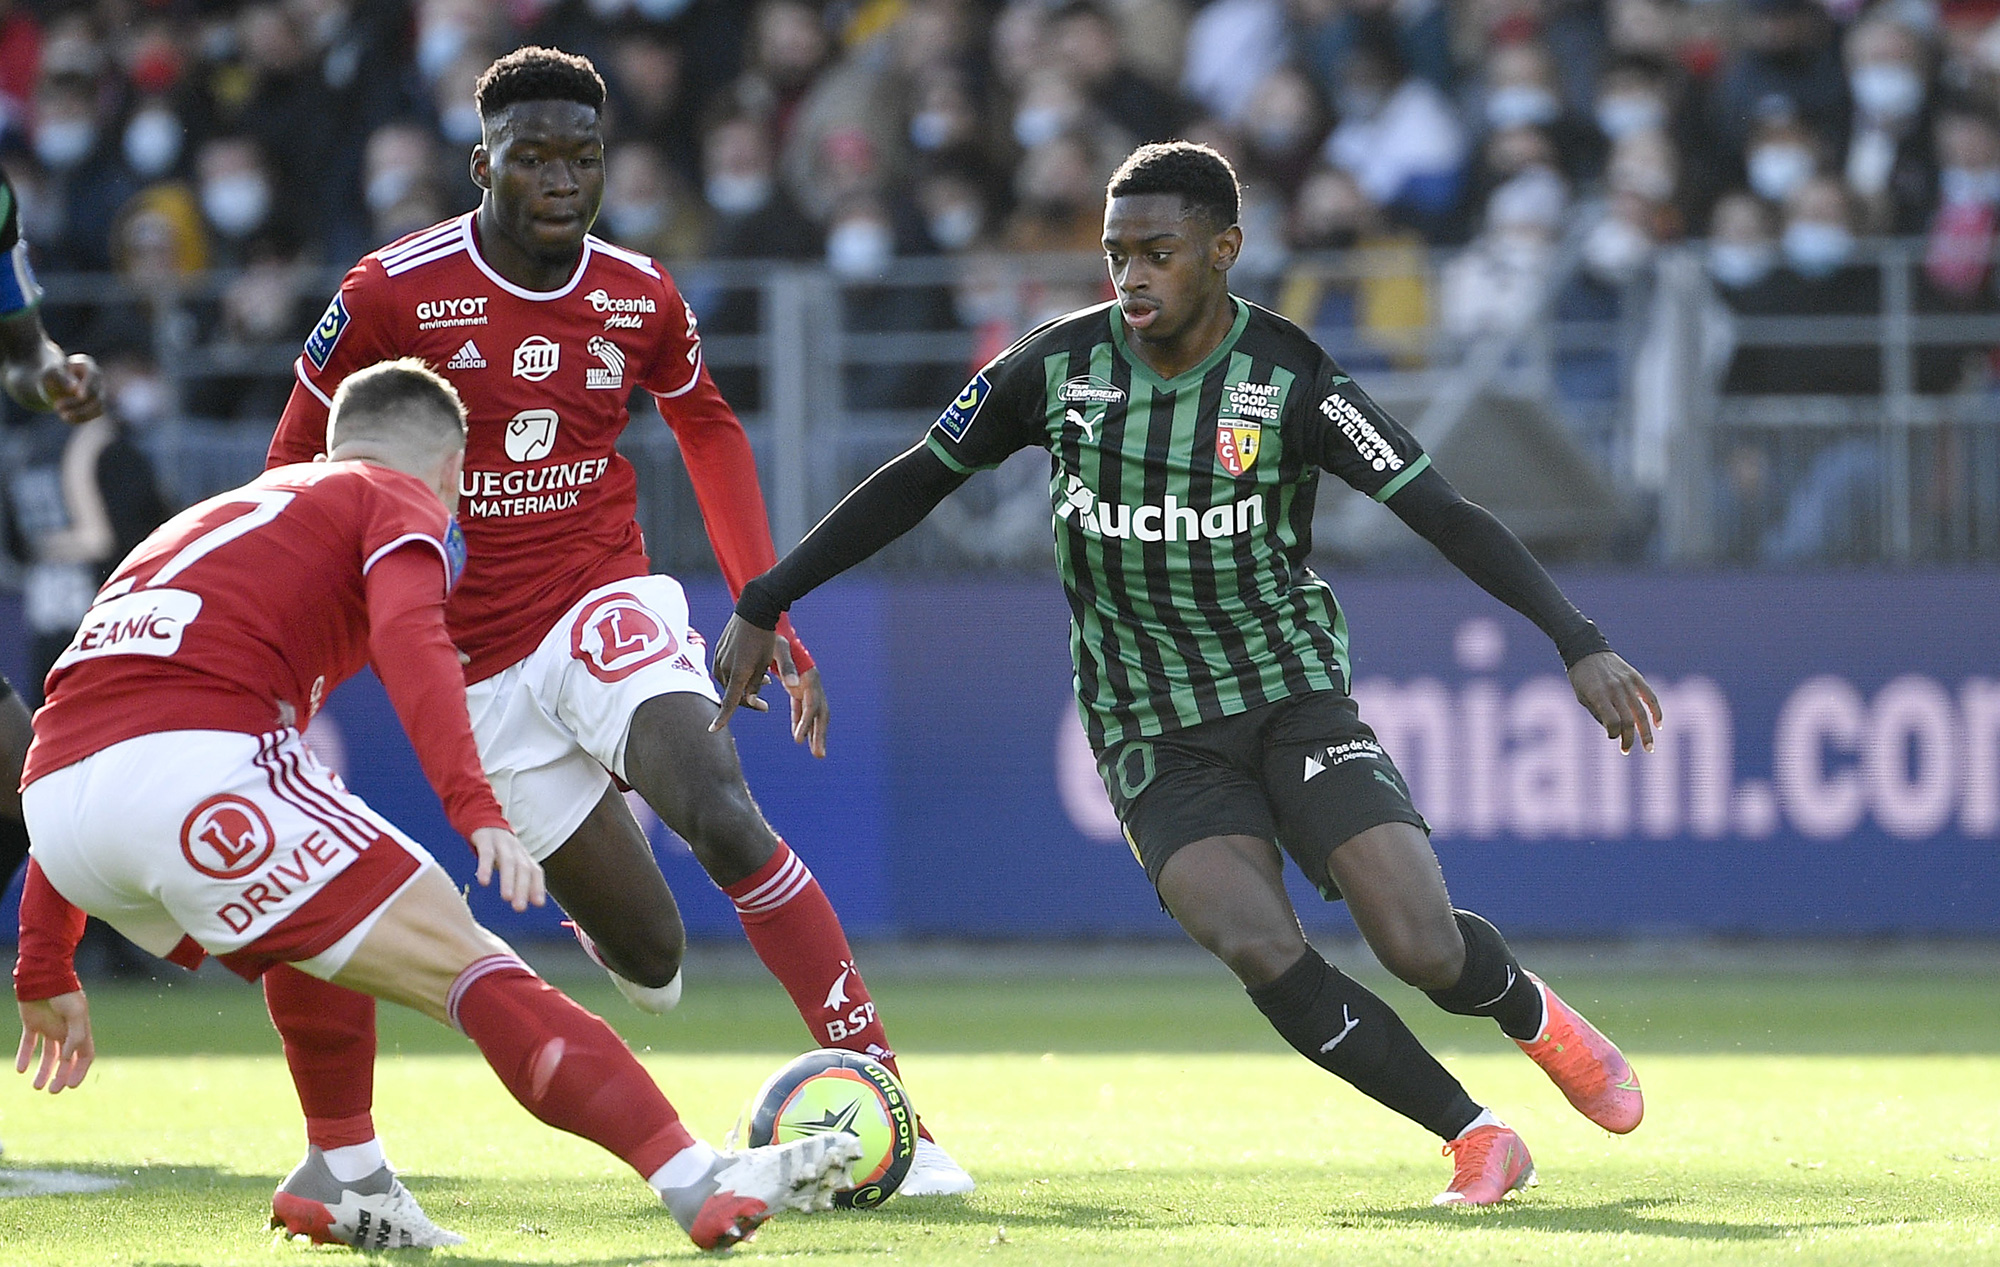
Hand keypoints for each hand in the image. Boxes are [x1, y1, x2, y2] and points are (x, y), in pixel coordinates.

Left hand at [17, 991, 92, 1093]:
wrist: (43, 976)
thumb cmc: (63, 993)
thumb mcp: (75, 1013)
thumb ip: (75, 1035)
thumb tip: (67, 1058)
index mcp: (80, 1029)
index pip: (84, 1055)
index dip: (79, 1071)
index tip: (71, 1085)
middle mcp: (66, 1030)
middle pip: (65, 1059)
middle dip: (60, 1076)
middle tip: (53, 1091)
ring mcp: (49, 1027)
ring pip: (48, 1055)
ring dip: (43, 1071)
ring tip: (36, 1086)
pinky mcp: (33, 1023)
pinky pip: (29, 1043)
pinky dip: (25, 1056)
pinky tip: (21, 1069)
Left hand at [41, 353, 102, 424]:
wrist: (56, 381)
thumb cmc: (53, 374)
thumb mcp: (51, 372)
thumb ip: (61, 377)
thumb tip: (73, 388)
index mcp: (87, 364)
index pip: (92, 375)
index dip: (88, 386)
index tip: (81, 397)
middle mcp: (97, 378)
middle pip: (95, 393)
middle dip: (77, 403)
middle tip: (56, 407)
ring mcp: (100, 391)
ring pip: (98, 406)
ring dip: (81, 413)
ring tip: (62, 415)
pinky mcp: (98, 404)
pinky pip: (96, 413)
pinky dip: (82, 417)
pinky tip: (67, 418)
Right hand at [469, 827, 545, 912]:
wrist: (483, 821)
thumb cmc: (501, 849)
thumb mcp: (513, 862)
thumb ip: (524, 881)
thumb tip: (538, 903)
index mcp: (524, 856)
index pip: (535, 871)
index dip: (538, 886)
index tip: (539, 904)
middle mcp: (516, 850)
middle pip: (523, 868)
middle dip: (523, 888)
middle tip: (519, 908)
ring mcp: (501, 843)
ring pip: (508, 861)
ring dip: (508, 880)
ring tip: (506, 897)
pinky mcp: (485, 839)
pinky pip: (486, 853)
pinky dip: (486, 867)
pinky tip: (483, 881)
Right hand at [709, 614, 777, 733]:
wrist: (754, 611)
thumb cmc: (764, 638)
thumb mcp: (767, 662)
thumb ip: (757, 684)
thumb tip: (750, 702)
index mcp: (738, 672)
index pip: (729, 701)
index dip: (722, 717)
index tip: (713, 730)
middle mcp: (725, 668)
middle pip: (733, 694)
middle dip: (748, 701)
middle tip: (765, 707)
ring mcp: (719, 659)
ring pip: (730, 682)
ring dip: (744, 687)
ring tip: (765, 681)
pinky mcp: (718, 652)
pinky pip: (726, 670)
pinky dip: (737, 675)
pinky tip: (751, 670)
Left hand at [773, 639, 829, 757]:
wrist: (774, 630)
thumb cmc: (775, 640)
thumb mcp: (778, 650)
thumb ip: (785, 667)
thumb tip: (792, 685)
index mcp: (809, 675)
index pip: (812, 703)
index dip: (807, 722)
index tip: (798, 739)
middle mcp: (812, 682)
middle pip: (822, 712)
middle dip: (820, 734)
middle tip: (819, 755)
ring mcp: (808, 685)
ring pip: (815, 714)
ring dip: (814, 733)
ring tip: (816, 753)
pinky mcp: (799, 687)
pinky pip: (802, 709)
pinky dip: (801, 723)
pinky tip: (798, 737)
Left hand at [1569, 651, 1662, 753]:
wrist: (1587, 650)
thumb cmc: (1581, 677)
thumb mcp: (1582, 697)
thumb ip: (1599, 714)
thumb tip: (1615, 732)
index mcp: (1599, 695)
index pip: (1613, 722)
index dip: (1614, 734)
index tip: (1612, 737)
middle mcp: (1615, 690)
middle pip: (1628, 720)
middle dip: (1629, 739)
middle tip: (1627, 750)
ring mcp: (1627, 683)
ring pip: (1641, 712)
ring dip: (1646, 732)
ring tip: (1648, 747)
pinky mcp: (1636, 677)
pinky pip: (1650, 696)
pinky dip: (1656, 711)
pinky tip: (1658, 724)